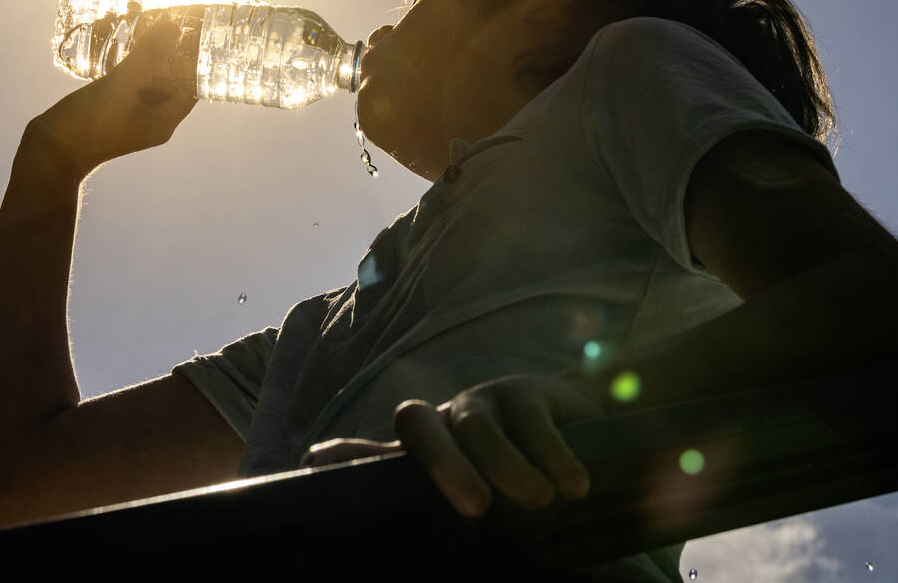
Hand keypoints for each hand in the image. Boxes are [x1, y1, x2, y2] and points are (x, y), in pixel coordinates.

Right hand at [24, 19, 201, 178]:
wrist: (47, 154)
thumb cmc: (86, 126)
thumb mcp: (120, 87)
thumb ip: (146, 58)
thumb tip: (175, 28)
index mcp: (165, 120)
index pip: (193, 84)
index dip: (196, 56)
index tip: (194, 26)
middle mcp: (153, 118)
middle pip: (171, 76)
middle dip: (167, 45)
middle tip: (164, 13)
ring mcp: (132, 114)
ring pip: (147, 75)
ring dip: (144, 48)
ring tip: (138, 15)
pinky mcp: (112, 109)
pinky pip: (127, 79)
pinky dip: (125, 58)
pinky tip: (114, 35)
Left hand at [302, 374, 603, 516]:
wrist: (580, 424)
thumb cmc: (517, 466)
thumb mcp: (478, 485)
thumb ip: (429, 496)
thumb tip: (359, 501)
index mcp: (428, 447)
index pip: (380, 448)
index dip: (350, 454)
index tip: (317, 464)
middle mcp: (446, 417)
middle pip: (420, 425)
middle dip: (442, 465)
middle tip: (476, 508)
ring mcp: (484, 399)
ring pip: (477, 427)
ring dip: (508, 466)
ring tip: (541, 501)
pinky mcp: (527, 390)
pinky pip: (532, 421)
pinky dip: (554, 455)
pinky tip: (575, 485)